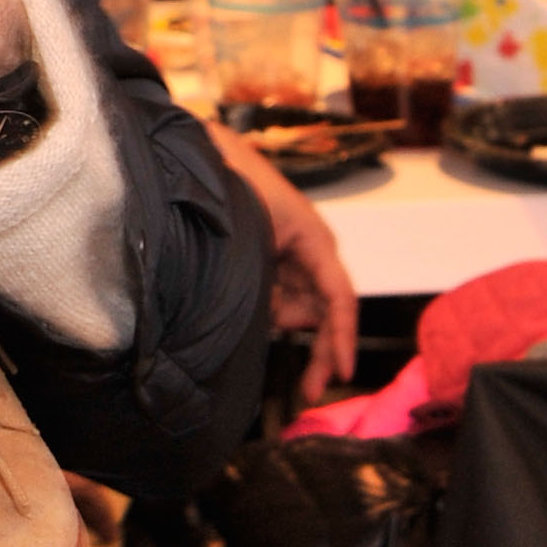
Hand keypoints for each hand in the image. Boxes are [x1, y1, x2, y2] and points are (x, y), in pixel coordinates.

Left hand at [208, 121, 358, 405]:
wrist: (204, 152)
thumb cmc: (233, 181)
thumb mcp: (252, 231)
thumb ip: (264, 278)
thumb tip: (273, 322)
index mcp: (315, 240)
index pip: (339, 299)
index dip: (342, 337)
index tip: (342, 371)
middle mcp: (311, 251)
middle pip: (325, 313)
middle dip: (318, 352)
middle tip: (308, 394)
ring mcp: (292, 257)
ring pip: (299, 309)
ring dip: (281, 326)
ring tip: (246, 319)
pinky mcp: (273, 262)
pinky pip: (278, 298)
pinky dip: (266, 312)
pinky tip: (243, 311)